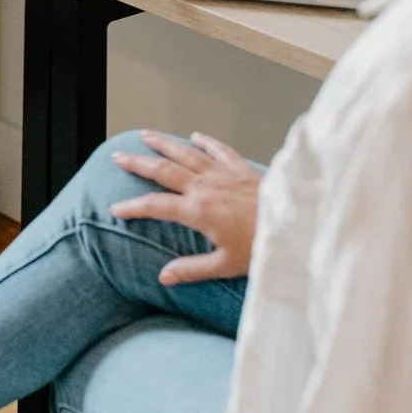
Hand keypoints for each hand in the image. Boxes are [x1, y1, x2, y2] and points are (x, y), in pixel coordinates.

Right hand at [109, 130, 260, 285]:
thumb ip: (192, 269)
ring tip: (146, 136)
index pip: (155, 205)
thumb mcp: (225, 265)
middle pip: (164, 170)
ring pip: (186, 153)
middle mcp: (206, 187)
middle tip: (118, 156)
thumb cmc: (262, 247)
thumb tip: (164, 276)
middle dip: (138, 163)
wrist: (296, 224)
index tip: (115, 208)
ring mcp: (223, 174)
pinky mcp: (241, 169)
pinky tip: (195, 136)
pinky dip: (205, 142)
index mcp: (198, 211)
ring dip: (164, 144)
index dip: (133, 207)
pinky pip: (219, 150)